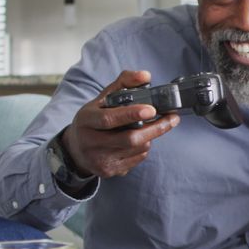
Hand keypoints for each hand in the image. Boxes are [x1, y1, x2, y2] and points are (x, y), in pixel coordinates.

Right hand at [61, 70, 180, 177]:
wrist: (76, 150)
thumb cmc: (93, 120)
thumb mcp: (102, 99)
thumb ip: (123, 84)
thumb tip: (146, 76)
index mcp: (87, 120)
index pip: (109, 118)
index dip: (131, 114)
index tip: (152, 109)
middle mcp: (91, 142)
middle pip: (130, 139)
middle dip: (155, 128)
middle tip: (172, 118)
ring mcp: (100, 159)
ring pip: (137, 149)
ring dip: (149, 136)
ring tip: (149, 127)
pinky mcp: (109, 171)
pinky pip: (136, 159)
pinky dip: (143, 148)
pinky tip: (139, 140)